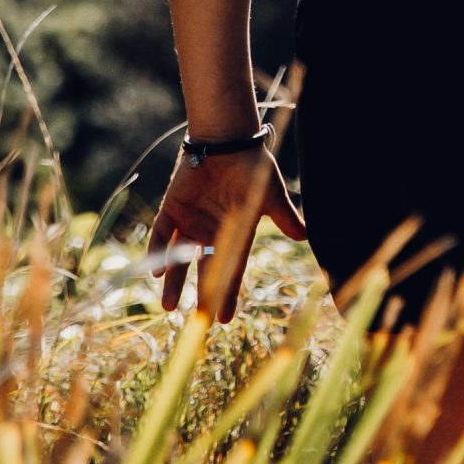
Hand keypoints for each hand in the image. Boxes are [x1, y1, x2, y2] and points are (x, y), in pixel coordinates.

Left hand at [147, 143, 307, 318]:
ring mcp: (189, 221)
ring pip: (178, 258)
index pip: (231, 269)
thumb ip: (284, 217)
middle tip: (197, 323)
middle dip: (201, 295)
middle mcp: (210, 232)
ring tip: (168, 306)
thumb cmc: (252, 165)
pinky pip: (161, 233)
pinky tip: (157, 270)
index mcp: (234, 232)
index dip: (228, 293)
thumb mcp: (270, 195)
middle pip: (203, 270)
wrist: (227, 140)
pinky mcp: (172, 208)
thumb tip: (305, 236)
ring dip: (173, 281)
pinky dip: (158, 251)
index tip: (225, 319)